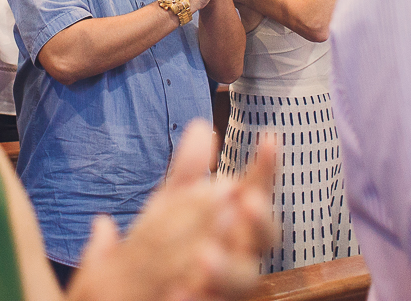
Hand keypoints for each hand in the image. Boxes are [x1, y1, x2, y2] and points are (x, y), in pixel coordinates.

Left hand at [71, 119, 274, 300]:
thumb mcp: (173, 204)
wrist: (140, 293)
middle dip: (259, 221)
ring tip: (203, 256)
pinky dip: (197, 299)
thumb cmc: (167, 244)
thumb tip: (202, 127)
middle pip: (265, 238)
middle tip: (245, 202)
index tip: (270, 140)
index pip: (256, 192)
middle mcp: (240, 252)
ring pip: (245, 279)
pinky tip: (179, 292)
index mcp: (235, 221)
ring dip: (226, 267)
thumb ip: (189, 172)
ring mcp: (228, 285)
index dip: (266, 168)